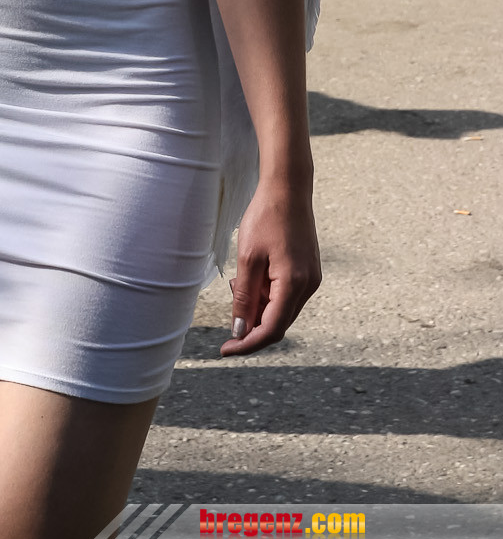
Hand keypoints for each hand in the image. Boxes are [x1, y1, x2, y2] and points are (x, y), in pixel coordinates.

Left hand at [220, 174, 320, 355]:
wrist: (288, 189)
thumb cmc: (265, 218)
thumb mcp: (247, 258)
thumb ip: (245, 297)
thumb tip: (240, 330)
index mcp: (294, 284)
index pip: (271, 329)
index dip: (248, 343)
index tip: (226, 349)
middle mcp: (309, 286)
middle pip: (278, 323)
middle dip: (252, 326)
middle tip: (229, 317)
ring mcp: (312, 279)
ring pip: (282, 310)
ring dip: (259, 309)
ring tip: (238, 284)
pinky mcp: (309, 272)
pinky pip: (287, 296)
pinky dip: (268, 296)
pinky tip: (252, 279)